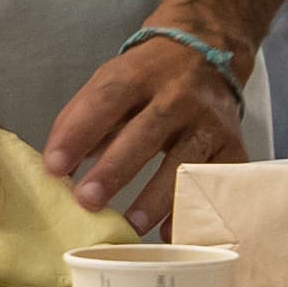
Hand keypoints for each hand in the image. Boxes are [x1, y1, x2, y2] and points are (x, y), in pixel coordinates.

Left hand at [43, 33, 245, 236]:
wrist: (205, 54)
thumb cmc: (146, 78)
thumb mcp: (111, 82)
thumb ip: (81, 119)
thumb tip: (55, 168)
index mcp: (138, 74)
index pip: (105, 102)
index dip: (78, 134)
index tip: (54, 168)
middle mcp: (177, 94)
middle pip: (146, 132)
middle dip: (115, 170)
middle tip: (87, 201)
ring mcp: (208, 120)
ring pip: (184, 160)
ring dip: (155, 197)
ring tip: (130, 225)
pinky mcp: (233, 144)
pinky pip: (214, 181)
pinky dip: (192, 209)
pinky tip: (170, 232)